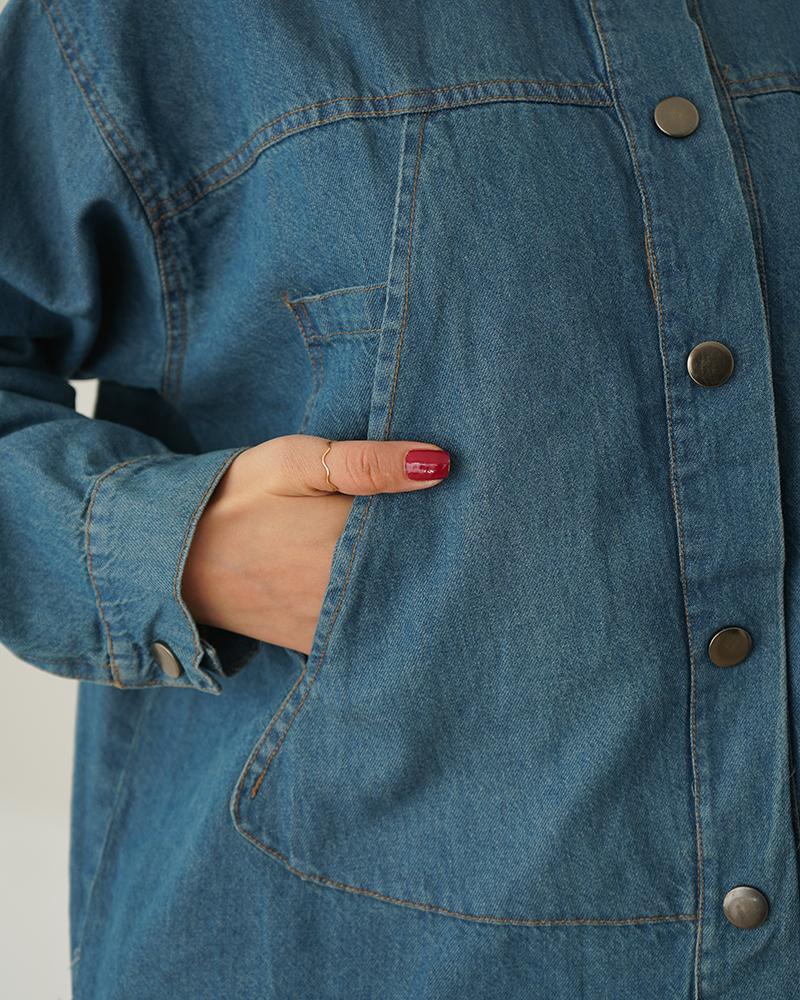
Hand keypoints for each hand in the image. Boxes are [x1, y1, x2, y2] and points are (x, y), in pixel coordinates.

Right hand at [181, 435, 449, 654]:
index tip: (465, 503)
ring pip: (398, 605)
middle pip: (419, 571)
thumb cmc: (238, 497)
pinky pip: (367, 632)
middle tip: (456, 529)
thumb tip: (438, 464)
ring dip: (416, 584)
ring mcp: (332, 624)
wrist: (174, 557)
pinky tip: (391, 591)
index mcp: (348, 539)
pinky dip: (385, 613)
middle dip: (440, 551)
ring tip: (430, 557)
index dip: (450, 517)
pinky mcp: (315, 643)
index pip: (427, 531)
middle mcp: (349, 590)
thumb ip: (366, 463)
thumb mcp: (295, 461)